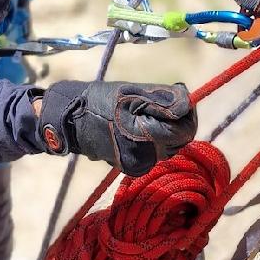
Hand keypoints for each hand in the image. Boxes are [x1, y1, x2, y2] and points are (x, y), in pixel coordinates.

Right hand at [36, 80, 196, 176]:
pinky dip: (153, 139)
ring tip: (146, 114)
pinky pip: (154, 152)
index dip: (187, 113)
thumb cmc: (101, 101)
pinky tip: (138, 127)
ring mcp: (139, 164)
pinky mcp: (132, 166)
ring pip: (169, 147)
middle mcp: (145, 157)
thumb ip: (164, 100)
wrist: (72, 121)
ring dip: (165, 130)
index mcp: (146, 137)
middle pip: (179, 141)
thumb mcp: (133, 93)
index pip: (186, 130)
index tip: (178, 100)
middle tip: (163, 105)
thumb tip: (188, 104)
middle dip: (176, 122)